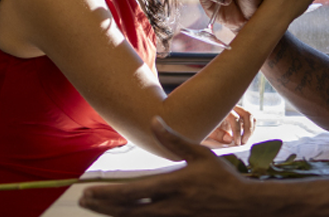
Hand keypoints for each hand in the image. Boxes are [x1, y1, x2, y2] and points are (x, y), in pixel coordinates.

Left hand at [80, 117, 258, 215]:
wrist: (244, 206)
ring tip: (96, 207)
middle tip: (84, 200)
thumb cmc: (222, 178)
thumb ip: (174, 139)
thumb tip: (155, 120)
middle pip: (128, 210)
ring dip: (113, 214)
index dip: (108, 194)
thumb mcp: (201, 154)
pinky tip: (121, 214)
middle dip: (103, 206)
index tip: (89, 191)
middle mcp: (170, 206)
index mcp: (173, 185)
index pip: (133, 192)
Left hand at [201, 105, 254, 147]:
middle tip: (243, 142)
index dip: (237, 132)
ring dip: (251, 128)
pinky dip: (251, 127)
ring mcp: (236, 109)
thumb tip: (230, 139)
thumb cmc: (201, 124)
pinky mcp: (238, 114)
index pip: (235, 119)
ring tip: (245, 140)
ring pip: (250, 115)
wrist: (198, 116)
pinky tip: (245, 136)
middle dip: (248, 130)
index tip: (237, 143)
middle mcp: (230, 107)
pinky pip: (249, 118)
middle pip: (247, 114)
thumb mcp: (206, 131)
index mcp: (222, 109)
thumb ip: (218, 135)